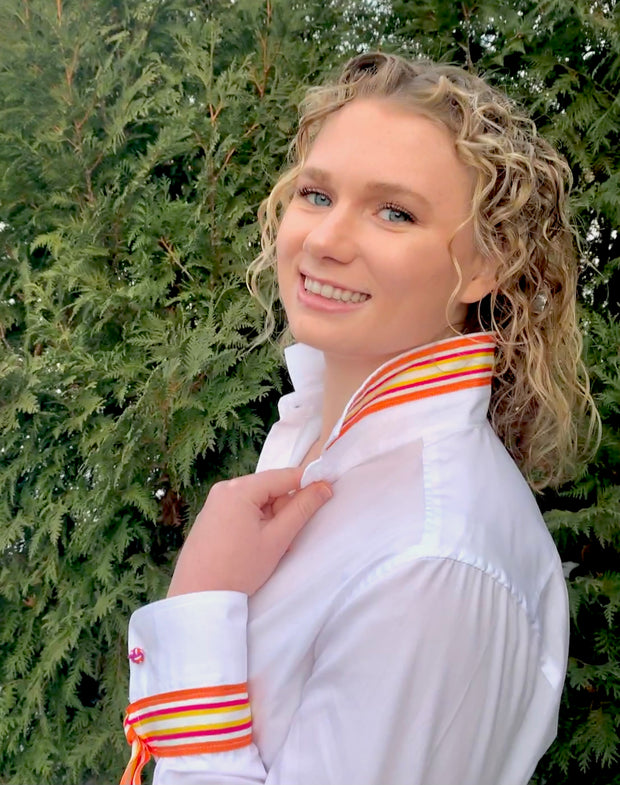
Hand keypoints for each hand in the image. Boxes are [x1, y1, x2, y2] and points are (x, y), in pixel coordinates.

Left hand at [167, 468, 332, 596]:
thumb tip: (323, 487)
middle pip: (269, 488)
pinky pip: (241, 510)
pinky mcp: (210, 517)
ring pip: (256, 501)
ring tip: (269, 547)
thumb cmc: (238, 568)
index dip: (308, 481)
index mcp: (240, 489)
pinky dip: (255, 522)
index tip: (328, 488)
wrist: (198, 596)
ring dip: (270, 518)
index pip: (283, 476)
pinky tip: (252, 547)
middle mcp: (224, 489)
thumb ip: (302, 509)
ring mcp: (214, 503)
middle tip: (287, 537)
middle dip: (284, 508)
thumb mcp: (277, 539)